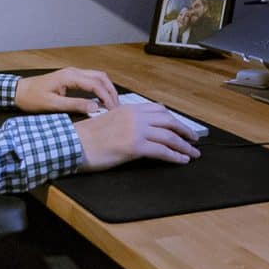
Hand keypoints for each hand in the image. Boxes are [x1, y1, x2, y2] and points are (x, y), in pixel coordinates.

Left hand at [14, 67, 118, 113]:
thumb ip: (75, 105)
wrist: (18, 91)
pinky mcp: (71, 77)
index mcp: (69, 77)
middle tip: (117, 107)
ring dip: (106, 88)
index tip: (113, 110)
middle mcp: (73, 72)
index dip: (107, 97)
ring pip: (97, 76)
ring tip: (112, 103)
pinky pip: (90, 79)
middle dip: (111, 91)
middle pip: (100, 77)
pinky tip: (101, 99)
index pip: (96, 84)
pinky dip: (100, 87)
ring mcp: (72, 73)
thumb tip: (95, 107)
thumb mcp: (53, 104)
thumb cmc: (32, 98)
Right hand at [74, 103, 200, 170]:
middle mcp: (135, 116)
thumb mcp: (110, 119)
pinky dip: (175, 156)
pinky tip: (182, 160)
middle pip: (169, 121)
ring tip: (193, 153)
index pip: (159, 110)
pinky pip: (162, 151)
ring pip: (169, 136)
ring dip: (185, 146)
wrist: (75, 143)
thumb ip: (127, 121)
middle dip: (185, 130)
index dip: (174, 119)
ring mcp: (136, 131)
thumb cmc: (87, 136)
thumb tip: (142, 130)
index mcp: (129, 108)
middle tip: (194, 139)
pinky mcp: (135, 147)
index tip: (181, 126)